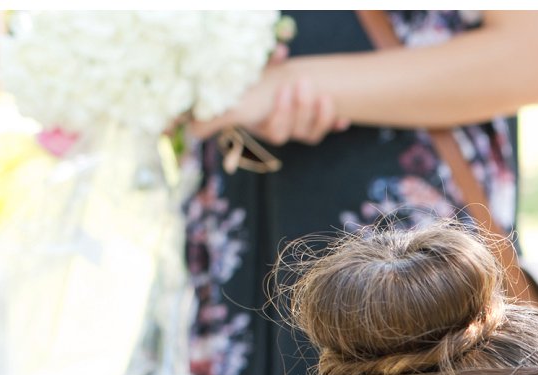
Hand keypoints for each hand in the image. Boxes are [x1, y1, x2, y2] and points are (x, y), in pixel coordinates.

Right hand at [189, 54, 348, 145]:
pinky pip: (329, 129)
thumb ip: (213, 114)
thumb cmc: (247, 85)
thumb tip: (193, 131)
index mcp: (264, 126)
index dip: (283, 114)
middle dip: (302, 108)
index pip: (276, 132)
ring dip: (321, 115)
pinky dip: (336, 124)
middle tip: (303, 83)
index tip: (284, 88)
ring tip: (325, 94)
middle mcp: (283, 131)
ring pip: (313, 133)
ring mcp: (300, 128)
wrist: (268, 78)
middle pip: (297, 132)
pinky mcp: (316, 121)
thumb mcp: (231, 96)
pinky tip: (345, 121)